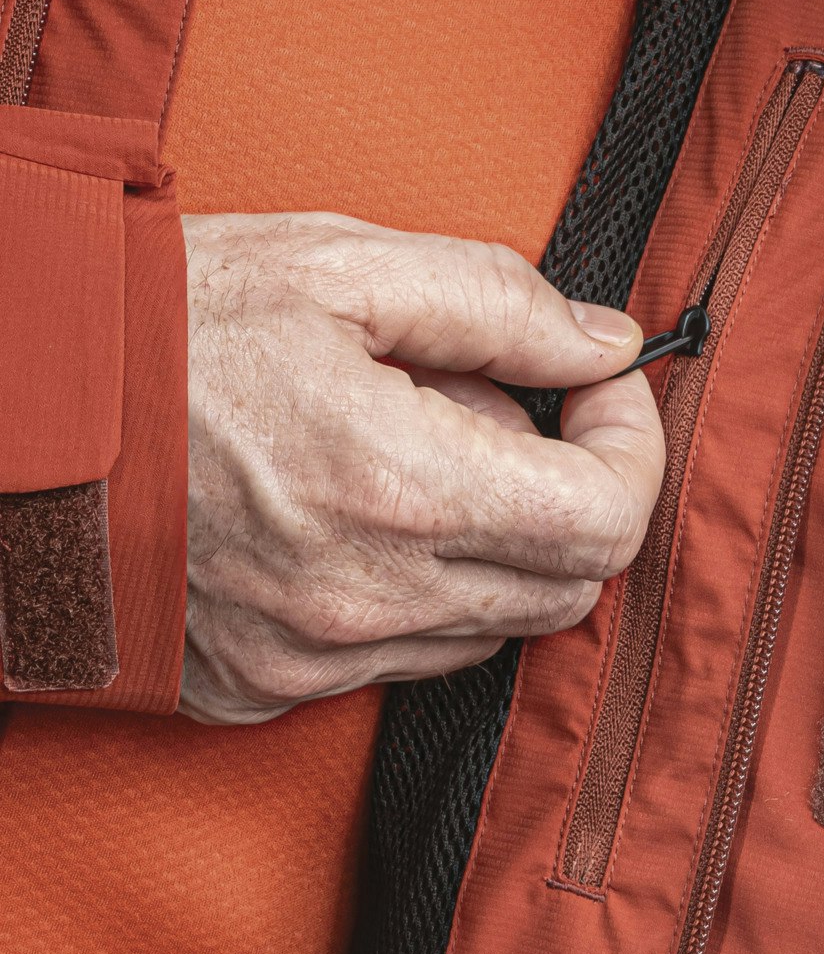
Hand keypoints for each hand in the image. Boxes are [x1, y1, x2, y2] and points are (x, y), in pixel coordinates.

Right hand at [181, 212, 663, 723]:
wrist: (3, 416)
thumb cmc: (160, 325)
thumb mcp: (337, 266)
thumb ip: (497, 303)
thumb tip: (607, 343)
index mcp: (400, 486)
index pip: (607, 521)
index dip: (631, 444)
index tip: (596, 385)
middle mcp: (365, 598)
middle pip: (566, 585)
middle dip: (572, 489)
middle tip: (504, 402)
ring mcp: (309, 659)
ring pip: (488, 628)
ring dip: (493, 541)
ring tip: (412, 445)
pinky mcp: (258, 688)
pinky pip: (397, 659)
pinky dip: (416, 589)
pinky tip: (354, 509)